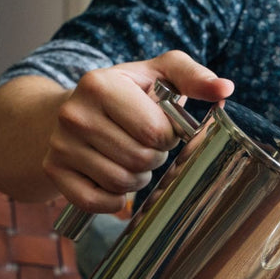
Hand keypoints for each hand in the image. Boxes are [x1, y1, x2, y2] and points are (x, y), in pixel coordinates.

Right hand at [43, 50, 233, 212]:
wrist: (68, 111)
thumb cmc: (124, 95)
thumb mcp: (158, 75)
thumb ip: (192, 77)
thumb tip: (224, 89)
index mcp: (100, 85)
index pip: (155, 131)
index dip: (168, 136)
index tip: (159, 127)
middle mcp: (74, 114)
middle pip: (140, 160)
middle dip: (153, 158)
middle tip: (144, 145)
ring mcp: (61, 145)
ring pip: (122, 184)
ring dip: (136, 178)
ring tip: (129, 159)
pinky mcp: (55, 172)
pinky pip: (97, 203)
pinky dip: (114, 201)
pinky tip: (113, 181)